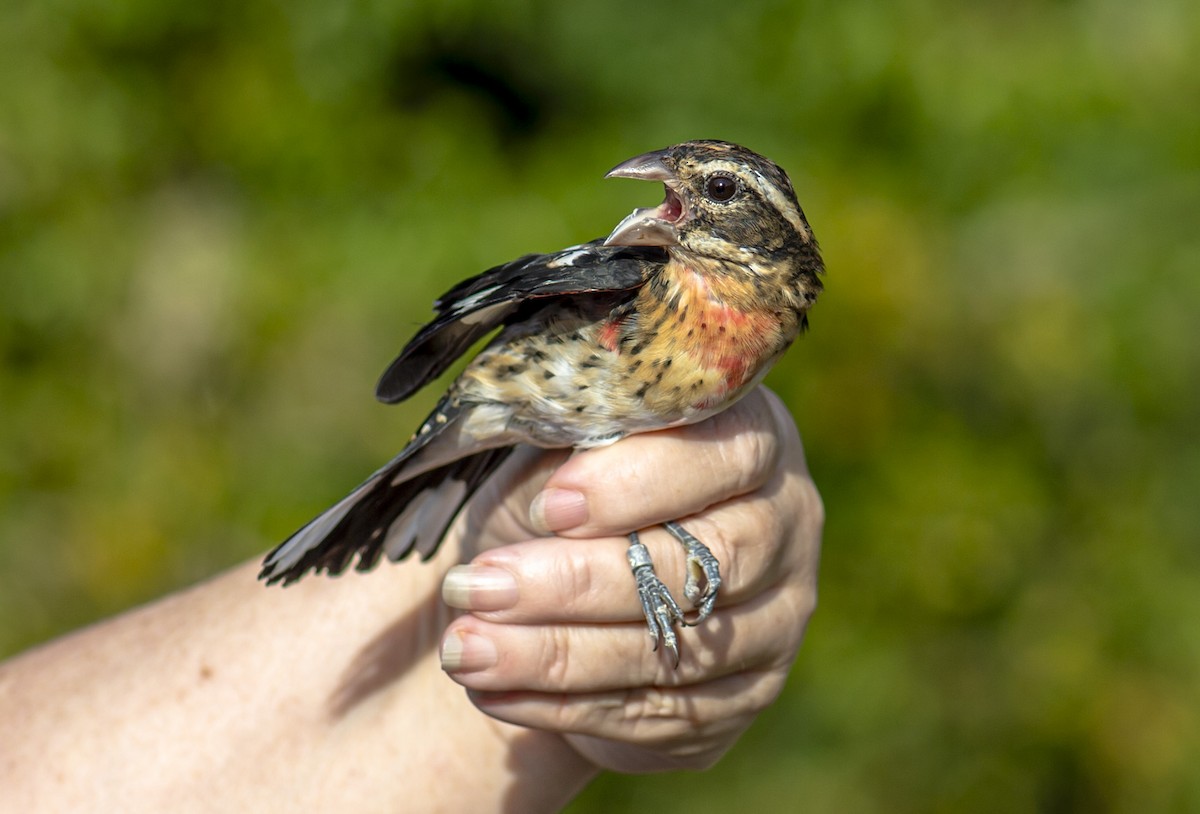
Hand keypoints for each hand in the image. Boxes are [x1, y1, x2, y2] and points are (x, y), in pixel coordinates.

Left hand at [438, 386, 822, 772]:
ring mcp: (774, 622)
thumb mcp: (563, 444)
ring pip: (674, 650)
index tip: (550, 505)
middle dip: (579, 581)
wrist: (563, 576)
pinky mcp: (740, 699)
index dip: (637, 483)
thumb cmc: (565, 484)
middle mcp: (785, 528)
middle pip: (702, 564)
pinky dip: (563, 706)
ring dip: (555, 654)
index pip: (725, 454)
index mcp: (753, 438)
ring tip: (463, 648)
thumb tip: (557, 492)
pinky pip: (656, 716)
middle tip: (480, 586)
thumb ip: (572, 446)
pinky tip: (491, 689)